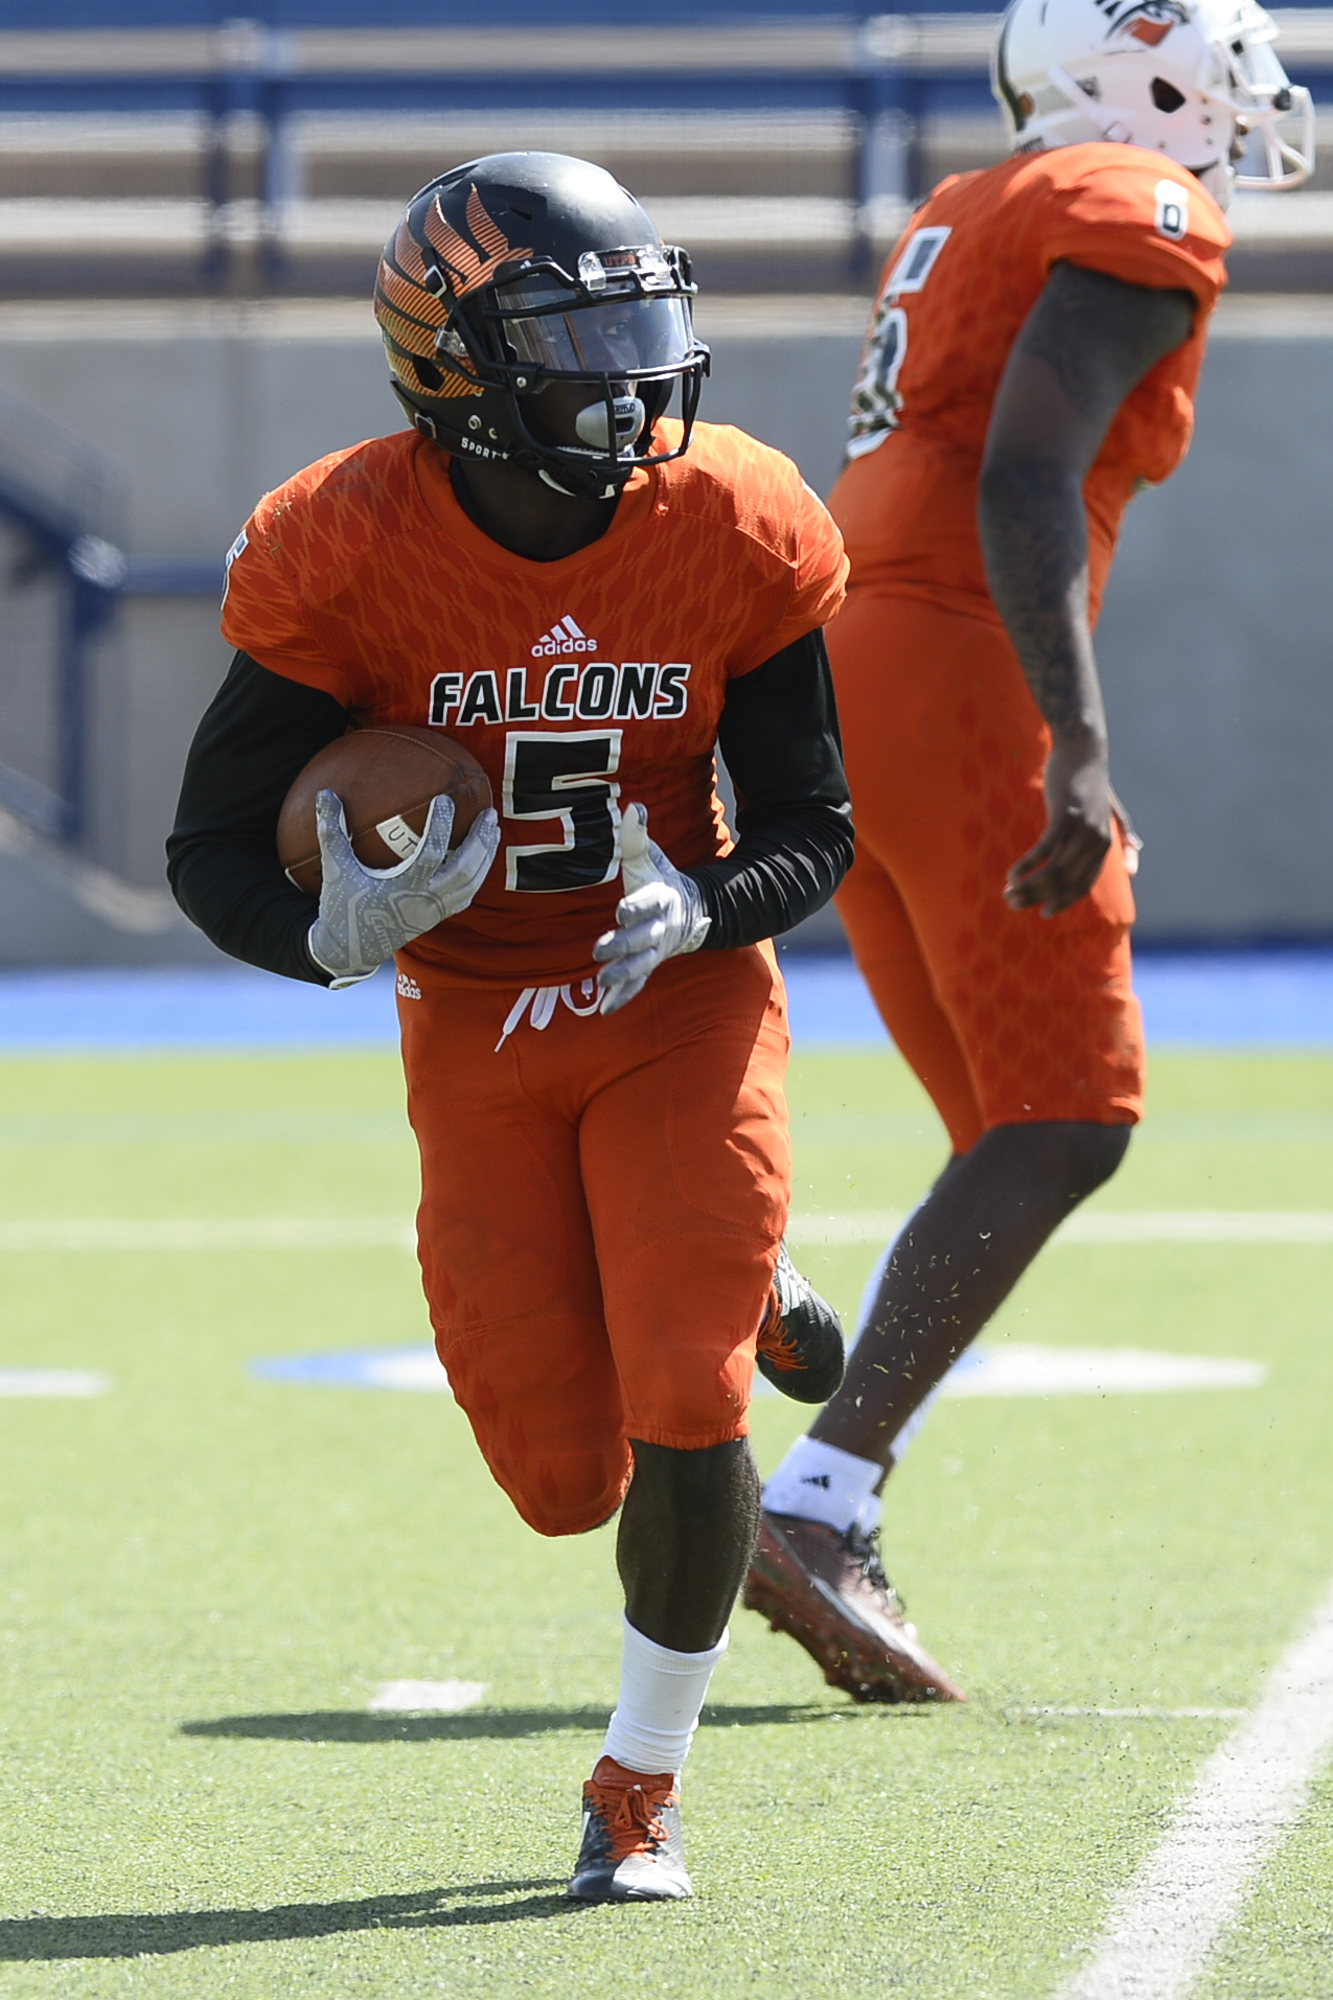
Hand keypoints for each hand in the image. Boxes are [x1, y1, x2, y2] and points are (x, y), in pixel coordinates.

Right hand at [307, 788, 498, 986]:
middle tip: (489, 813)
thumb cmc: (341, 908)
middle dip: (480, 841)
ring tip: (492, 829)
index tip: (445, 799)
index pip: (431, 854)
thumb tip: (324, 793)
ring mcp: (434, 912)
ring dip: (486, 856)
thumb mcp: (334, 869)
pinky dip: (478, 874)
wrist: (351, 950)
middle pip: (464, 870)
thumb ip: (331, 831)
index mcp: (402, 889)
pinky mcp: (437, 918)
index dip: (440, 826)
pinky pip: (466, 895)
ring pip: (471, 884)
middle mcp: (424, 902)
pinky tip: (481, 857)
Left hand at [592, 802, 710, 1014]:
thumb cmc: (660, 880)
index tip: (621, 911)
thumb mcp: (649, 857)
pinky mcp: (650, 965)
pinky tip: (605, 1009)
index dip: (636, 908)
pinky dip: (623, 997)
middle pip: (643, 940)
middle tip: (600, 952)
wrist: (690, 910)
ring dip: (622, 975)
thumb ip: (636, 836)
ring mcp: (656, 950)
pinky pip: (638, 984)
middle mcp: (660, 928)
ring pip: (641, 966)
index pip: (648, 904)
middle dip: (623, 947)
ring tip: (602, 983)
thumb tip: (632, 806)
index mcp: (660, 898)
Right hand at [1004, 734, 1111, 918]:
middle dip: (1038, 898)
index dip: (1062, 902)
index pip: (1083, 885)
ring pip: (1055, 871)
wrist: (1083, 748)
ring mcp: (1082, 829)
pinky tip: (1012, 874)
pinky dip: (1027, 866)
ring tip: (1008, 893)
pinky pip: (1044, 850)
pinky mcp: (1065, 816)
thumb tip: (1136, 862)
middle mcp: (1096, 841)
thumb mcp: (1110, 811)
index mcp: (1104, 845)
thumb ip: (1123, 835)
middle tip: (1013, 903)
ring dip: (1029, 886)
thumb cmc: (1091, 780)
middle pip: (1066, 882)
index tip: (1043, 912)